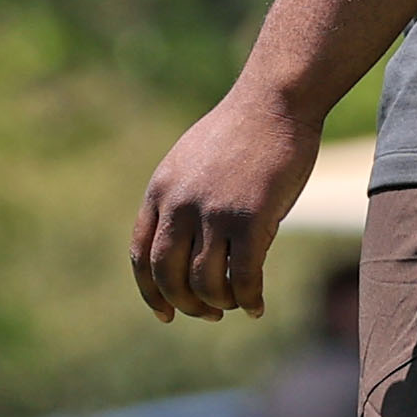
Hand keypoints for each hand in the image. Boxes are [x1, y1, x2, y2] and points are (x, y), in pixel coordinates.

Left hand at [131, 84, 321, 321]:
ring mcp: (213, 212)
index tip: (165, 313)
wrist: (275, 102)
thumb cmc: (241, 132)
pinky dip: (248, 299)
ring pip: (203, 282)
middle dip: (184, 304)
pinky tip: (257, 306)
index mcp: (160, 191)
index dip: (150, 292)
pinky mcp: (250, 219)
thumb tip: (187, 245)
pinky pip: (243, 277)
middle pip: (167, 275)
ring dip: (217, 304)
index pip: (141, 256)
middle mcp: (179, 204)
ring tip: (235, 304)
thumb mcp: (192, 163)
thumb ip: (182, 201)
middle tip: (207, 313)